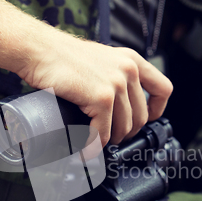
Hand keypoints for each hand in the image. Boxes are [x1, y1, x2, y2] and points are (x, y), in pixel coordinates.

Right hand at [16, 30, 172, 146]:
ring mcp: (116, 84)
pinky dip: (94, 146)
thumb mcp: (100, 60)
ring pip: (123, 128)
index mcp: (132, 60)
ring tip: (96, 144)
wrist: (38, 49)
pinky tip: (86, 150)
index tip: (146, 120)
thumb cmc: (61, 56)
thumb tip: (117, 106)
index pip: (163, 89)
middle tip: (110, 138)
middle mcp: (128, 70)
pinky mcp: (100, 97)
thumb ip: (114, 76)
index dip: (156, 110)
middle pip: (141, 116)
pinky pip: (103, 132)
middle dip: (126, 133)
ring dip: (109, 141)